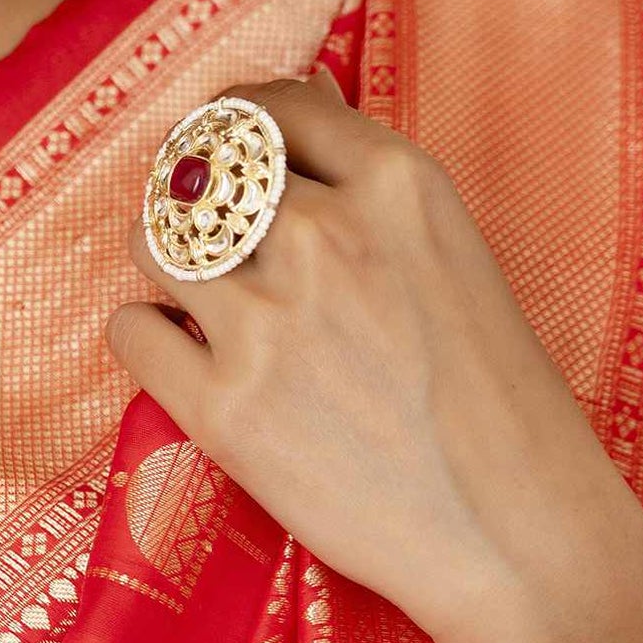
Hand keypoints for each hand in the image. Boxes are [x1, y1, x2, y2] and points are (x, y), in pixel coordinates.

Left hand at [106, 70, 642, 642]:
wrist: (511, 532)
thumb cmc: (496, 405)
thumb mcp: (455, 259)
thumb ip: (373, 200)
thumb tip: (294, 135)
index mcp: (395, 185)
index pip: (268, 110)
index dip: (230, 128)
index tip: (220, 153)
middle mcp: (323, 237)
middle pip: (199, 177)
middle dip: (191, 203)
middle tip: (202, 244)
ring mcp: (265, 322)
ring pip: (152, 244)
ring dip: (161, 265)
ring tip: (193, 303)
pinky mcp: (221, 408)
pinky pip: (131, 332)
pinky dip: (143, 337)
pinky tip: (179, 358)